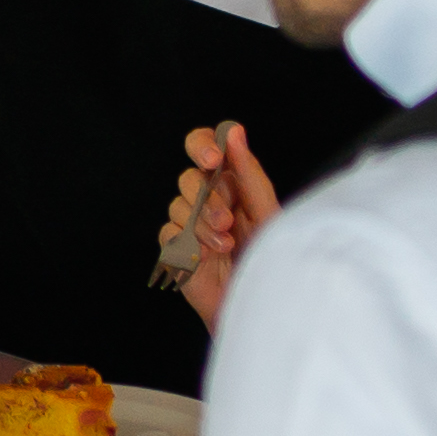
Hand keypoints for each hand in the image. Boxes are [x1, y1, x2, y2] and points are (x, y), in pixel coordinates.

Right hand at [162, 122, 288, 327]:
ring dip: (202, 225)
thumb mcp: (266, 214)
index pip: (206, 145)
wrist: (257, 303)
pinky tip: (208, 257)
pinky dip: (188, 243)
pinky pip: (168, 232)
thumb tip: (234, 132)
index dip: (203, 145)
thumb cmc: (267, 259)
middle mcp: (208, 198)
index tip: (212, 159)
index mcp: (232, 182)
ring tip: (226, 245)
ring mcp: (189, 223)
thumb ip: (249, 174)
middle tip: (227, 220)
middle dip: (207, 198)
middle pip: (189, 177)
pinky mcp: (175, 247)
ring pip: (178, 205)